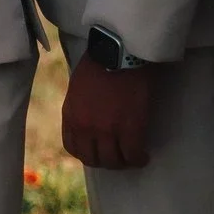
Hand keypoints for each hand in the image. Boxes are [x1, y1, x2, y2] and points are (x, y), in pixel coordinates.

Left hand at [61, 53, 154, 169]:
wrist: (119, 51)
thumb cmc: (100, 62)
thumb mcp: (78, 87)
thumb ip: (79, 107)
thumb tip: (88, 122)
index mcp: (70, 115)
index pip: (73, 147)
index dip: (87, 153)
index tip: (98, 151)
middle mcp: (85, 127)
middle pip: (93, 159)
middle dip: (106, 161)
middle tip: (118, 156)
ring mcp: (107, 131)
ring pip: (113, 161)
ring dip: (124, 162)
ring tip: (132, 157)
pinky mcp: (130, 129)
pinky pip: (133, 155)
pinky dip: (139, 159)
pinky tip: (144, 156)